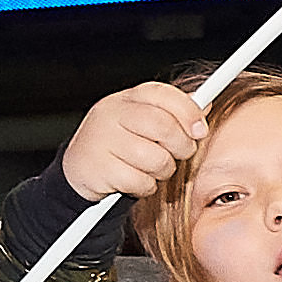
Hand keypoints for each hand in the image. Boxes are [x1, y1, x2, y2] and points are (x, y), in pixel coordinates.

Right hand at [62, 80, 208, 203]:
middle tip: (179, 154)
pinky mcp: (99, 168)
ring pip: (155, 158)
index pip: (163, 94)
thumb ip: (171, 112)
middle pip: (163, 125)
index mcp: (125, 99)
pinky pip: (140, 181)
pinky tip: (135, 180)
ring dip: (162, 170)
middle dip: (181, 145)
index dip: (188, 111)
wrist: (78, 169)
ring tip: (152, 169)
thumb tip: (203, 105)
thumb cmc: (116, 145)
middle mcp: (111, 115)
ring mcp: (102, 140)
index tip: (200, 130)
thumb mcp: (140, 121)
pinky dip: (145, 186)